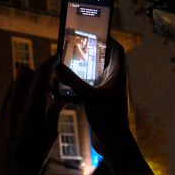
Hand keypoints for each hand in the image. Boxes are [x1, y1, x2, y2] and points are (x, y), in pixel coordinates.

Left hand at [0, 55, 63, 174]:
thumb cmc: (34, 159)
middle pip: (22, 74)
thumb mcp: (50, 136)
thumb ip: (53, 114)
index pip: (39, 75)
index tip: (55, 57)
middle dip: (33, 73)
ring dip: (23, 88)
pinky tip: (21, 122)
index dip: (49, 62)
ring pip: (11, 88)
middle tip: (43, 81)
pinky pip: (5, 106)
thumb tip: (58, 102)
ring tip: (33, 101)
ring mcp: (1, 112)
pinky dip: (15, 106)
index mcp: (31, 108)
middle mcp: (14, 106)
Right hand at [55, 37, 130, 156]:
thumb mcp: (88, 97)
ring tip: (67, 61)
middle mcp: (114, 80)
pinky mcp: (100, 101)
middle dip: (91, 51)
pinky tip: (65, 84)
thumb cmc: (108, 119)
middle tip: (75, 44)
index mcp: (117, 74)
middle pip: (104, 59)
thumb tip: (57, 66)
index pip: (116, 49)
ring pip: (95, 73)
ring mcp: (107, 91)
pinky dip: (78, 83)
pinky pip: (89, 86)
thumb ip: (72, 80)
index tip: (94, 31)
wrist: (113, 144)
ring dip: (83, 67)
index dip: (107, 38)